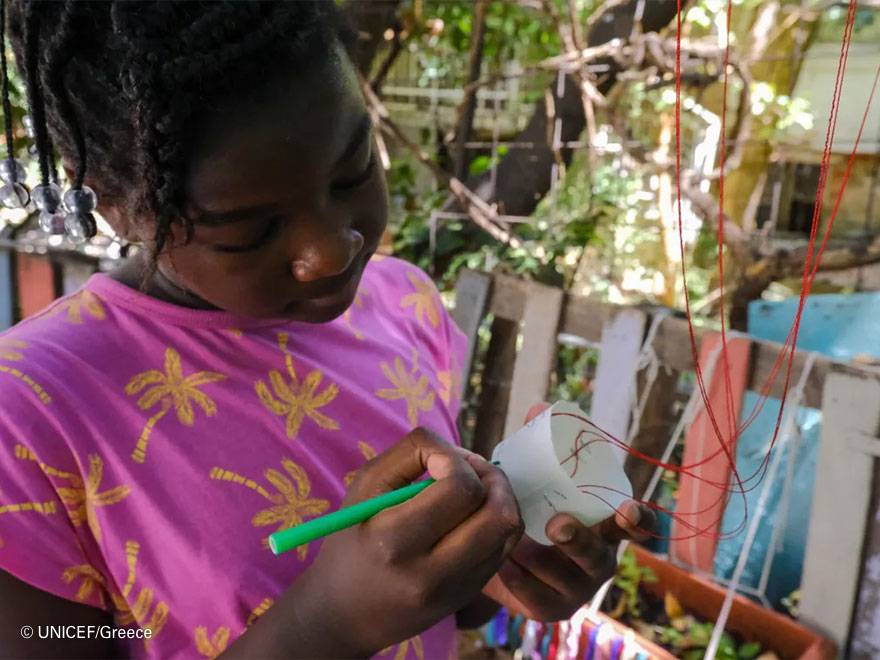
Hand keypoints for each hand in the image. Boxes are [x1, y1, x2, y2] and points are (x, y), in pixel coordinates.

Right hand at [277, 428, 522, 656]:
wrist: (345, 613)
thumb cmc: (350, 541)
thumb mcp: (363, 489)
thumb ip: (408, 455)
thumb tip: (453, 451)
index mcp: (396, 541)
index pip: (459, 489)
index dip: (458, 460)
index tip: (437, 460)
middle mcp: (431, 572)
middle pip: (496, 513)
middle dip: (490, 476)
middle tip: (469, 467)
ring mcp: (456, 589)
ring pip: (509, 530)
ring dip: (500, 497)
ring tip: (476, 486)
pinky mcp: (469, 594)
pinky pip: (504, 548)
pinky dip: (496, 521)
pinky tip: (473, 513)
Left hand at [482, 403, 653, 621]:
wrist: (488, 551)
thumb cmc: (524, 504)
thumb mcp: (530, 474)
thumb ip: (539, 442)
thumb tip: (540, 408)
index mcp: (605, 524)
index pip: (639, 526)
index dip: (640, 521)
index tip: (628, 509)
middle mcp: (600, 560)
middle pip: (600, 557)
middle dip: (579, 541)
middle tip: (556, 524)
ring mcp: (578, 590)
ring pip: (561, 575)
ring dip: (532, 554)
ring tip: (507, 536)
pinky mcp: (551, 610)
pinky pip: (533, 595)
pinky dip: (514, 575)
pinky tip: (499, 561)